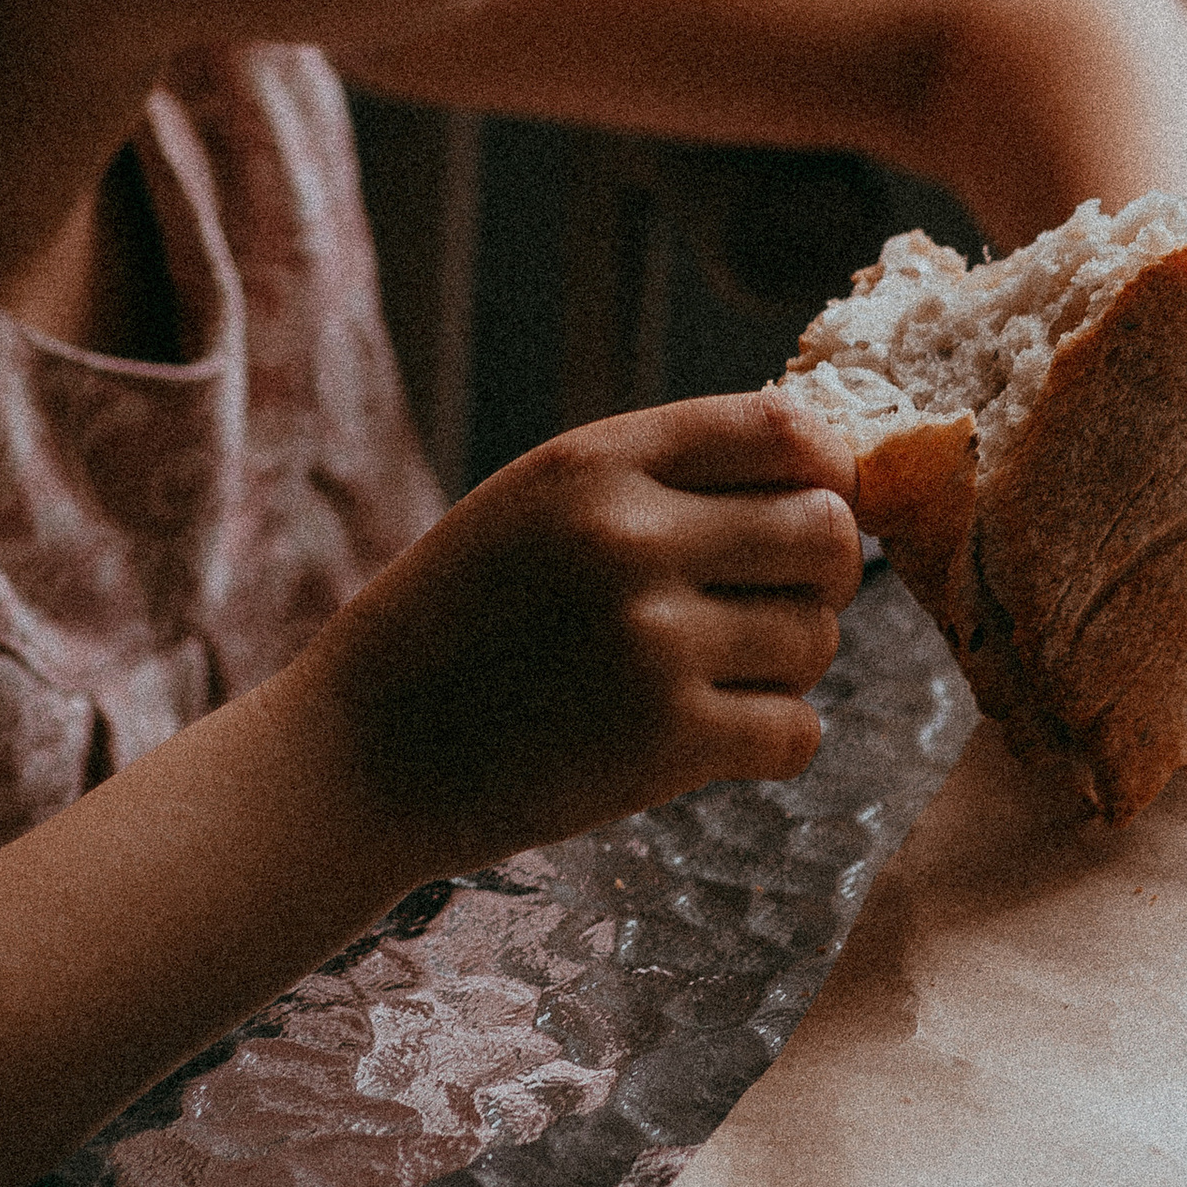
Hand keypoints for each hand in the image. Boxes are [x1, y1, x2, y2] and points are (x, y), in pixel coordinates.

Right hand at [320, 387, 864, 871]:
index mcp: (596, 462)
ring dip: (788, 667)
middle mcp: (630, 537)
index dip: (827, 473)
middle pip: (826, 532)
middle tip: (776, 607)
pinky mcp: (664, 741)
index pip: (784, 430)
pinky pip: (796, 731)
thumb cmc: (459, 627)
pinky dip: (773, 743)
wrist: (359, 756)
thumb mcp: (536, 505)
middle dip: (822, 575)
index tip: (816, 510)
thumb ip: (660, 478)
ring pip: (818, 638)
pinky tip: (712, 739)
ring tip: (714, 679)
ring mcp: (652, 641)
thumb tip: (823, 473)